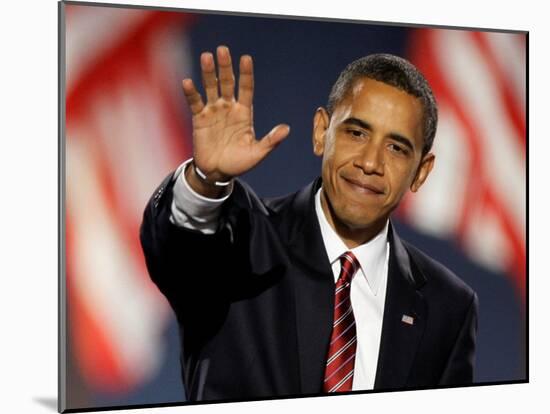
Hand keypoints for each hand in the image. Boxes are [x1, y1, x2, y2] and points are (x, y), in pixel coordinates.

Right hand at [182, 46, 289, 190]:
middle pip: (227, 83)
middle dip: (225, 67)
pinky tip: (188, 81)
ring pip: (211, 88)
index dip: (246, 74)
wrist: (217, 172)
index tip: (246, 58)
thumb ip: (270, 141)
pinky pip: (195, 103)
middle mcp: (229, 108)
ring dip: (208, 73)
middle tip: (223, 50)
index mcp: (244, 113)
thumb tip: (286, 129)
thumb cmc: (239, 162)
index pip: (246, 89)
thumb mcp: (257, 153)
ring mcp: (214, 111)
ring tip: (206, 57)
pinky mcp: (199, 119)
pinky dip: (191, 93)